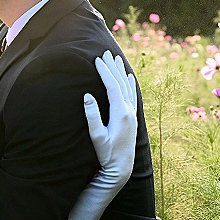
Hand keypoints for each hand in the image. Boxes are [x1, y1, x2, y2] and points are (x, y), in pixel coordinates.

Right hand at [84, 50, 137, 186]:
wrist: (121, 167)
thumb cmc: (106, 153)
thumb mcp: (96, 136)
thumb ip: (92, 115)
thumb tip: (87, 96)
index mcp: (120, 113)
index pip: (112, 86)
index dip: (105, 72)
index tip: (97, 60)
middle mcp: (129, 110)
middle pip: (121, 83)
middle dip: (113, 67)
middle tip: (106, 52)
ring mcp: (132, 113)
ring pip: (128, 87)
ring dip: (121, 72)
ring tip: (116, 59)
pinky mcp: (132, 117)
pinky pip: (132, 94)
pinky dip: (129, 83)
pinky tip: (128, 76)